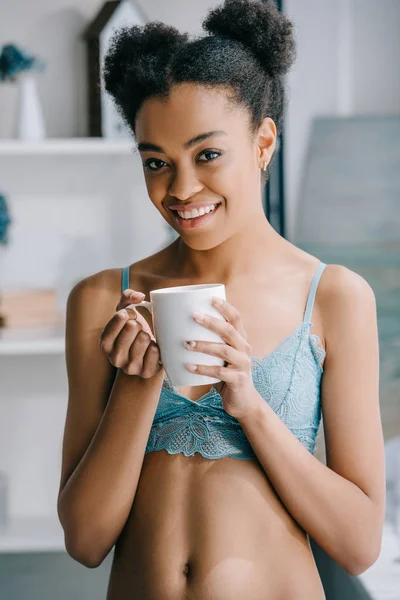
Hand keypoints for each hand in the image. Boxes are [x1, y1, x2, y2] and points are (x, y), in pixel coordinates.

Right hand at [99, 288, 162, 377]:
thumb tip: (139, 296)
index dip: (129, 313)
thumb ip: (128, 298)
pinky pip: (155, 351)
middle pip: (132, 327)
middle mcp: (114, 358)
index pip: (119, 317)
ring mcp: (130, 367)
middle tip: (139, 331)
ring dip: (148, 336)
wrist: (146, 359)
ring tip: (145, 341)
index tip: (131, 317)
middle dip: (139, 324)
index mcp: (105, 343)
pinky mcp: (146, 373)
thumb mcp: (126, 314)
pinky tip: (152, 350)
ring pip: (144, 338)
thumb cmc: (134, 333)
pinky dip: (157, 347)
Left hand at [184, 297, 258, 419]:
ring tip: (186, 343)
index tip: (211, 298)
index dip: (225, 307)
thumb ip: (209, 343)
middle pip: (229, 330)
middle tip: (193, 316)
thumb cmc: (225, 374)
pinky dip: (202, 369)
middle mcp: (244, 349)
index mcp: (240, 340)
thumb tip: (177, 328)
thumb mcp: (221, 356)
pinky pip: (219, 372)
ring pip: (223, 350)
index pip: (236, 318)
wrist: (243, 402)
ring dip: (203, 345)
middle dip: (211, 322)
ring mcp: (243, 364)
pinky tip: (188, 367)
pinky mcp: (238, 380)